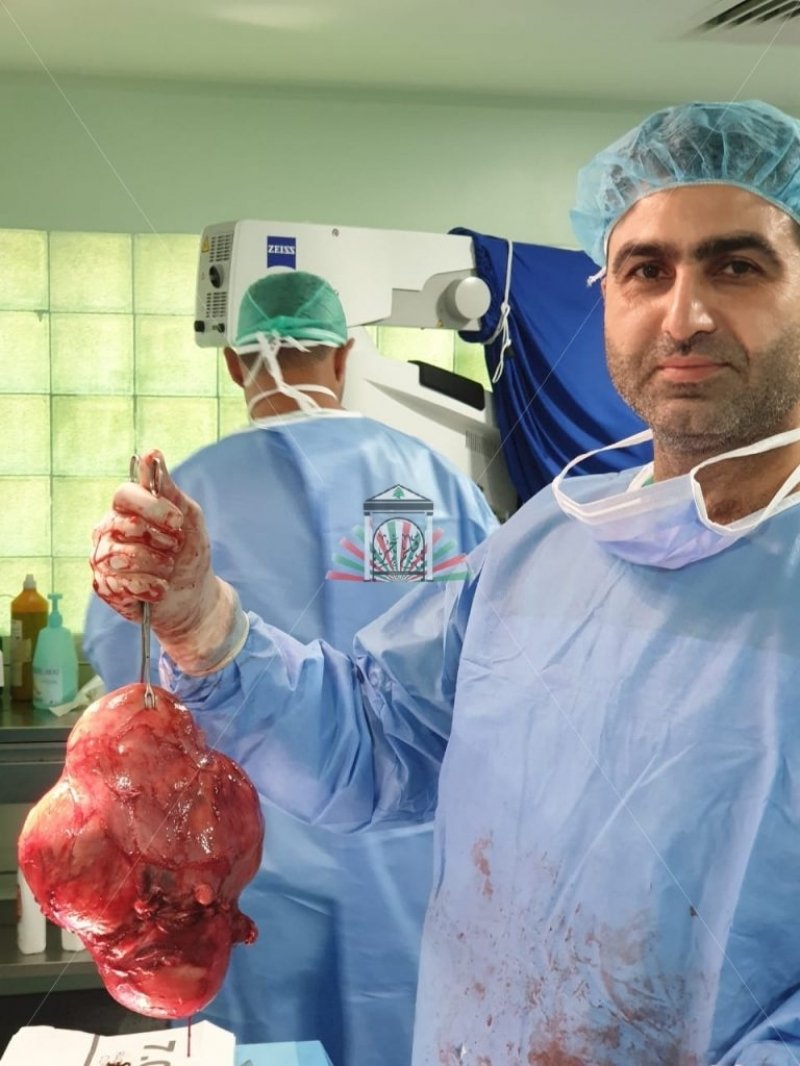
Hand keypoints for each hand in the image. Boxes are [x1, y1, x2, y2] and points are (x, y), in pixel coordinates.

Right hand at [91, 450, 247, 674]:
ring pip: (122, 556)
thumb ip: (170, 490)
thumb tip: (152, 454)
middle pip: (125, 526)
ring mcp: (102, 558)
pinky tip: (159, 588)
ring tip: (167, 571)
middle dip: (160, 541)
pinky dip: (149, 587)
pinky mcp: (103, 587)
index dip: (152, 507)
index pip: (124, 495)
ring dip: (157, 566)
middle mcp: (107, 530)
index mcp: (126, 509)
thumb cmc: (188, 553)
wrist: (193, 596)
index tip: (177, 522)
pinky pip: (120, 584)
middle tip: (172, 550)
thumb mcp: (189, 519)